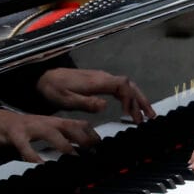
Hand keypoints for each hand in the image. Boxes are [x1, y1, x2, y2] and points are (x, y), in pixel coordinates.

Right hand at [0, 108, 100, 162]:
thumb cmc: (25, 130)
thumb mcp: (46, 133)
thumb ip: (61, 141)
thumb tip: (79, 156)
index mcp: (55, 122)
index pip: (79, 124)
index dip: (92, 134)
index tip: (101, 147)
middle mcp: (46, 122)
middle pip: (69, 125)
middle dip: (83, 137)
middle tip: (93, 152)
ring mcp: (31, 127)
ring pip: (50, 132)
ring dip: (63, 145)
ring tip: (72, 157)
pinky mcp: (15, 135)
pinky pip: (25, 146)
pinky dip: (32, 156)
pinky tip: (38, 165)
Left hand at [36, 68, 155, 122]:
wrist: (44, 77)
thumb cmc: (54, 89)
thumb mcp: (66, 99)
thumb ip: (86, 102)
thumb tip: (106, 105)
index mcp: (97, 81)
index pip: (122, 85)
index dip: (130, 99)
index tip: (130, 114)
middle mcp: (103, 78)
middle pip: (129, 85)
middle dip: (141, 100)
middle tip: (150, 117)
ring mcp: (102, 79)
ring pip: (126, 87)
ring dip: (137, 100)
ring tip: (146, 115)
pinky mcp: (100, 82)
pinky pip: (120, 89)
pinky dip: (128, 98)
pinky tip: (130, 109)